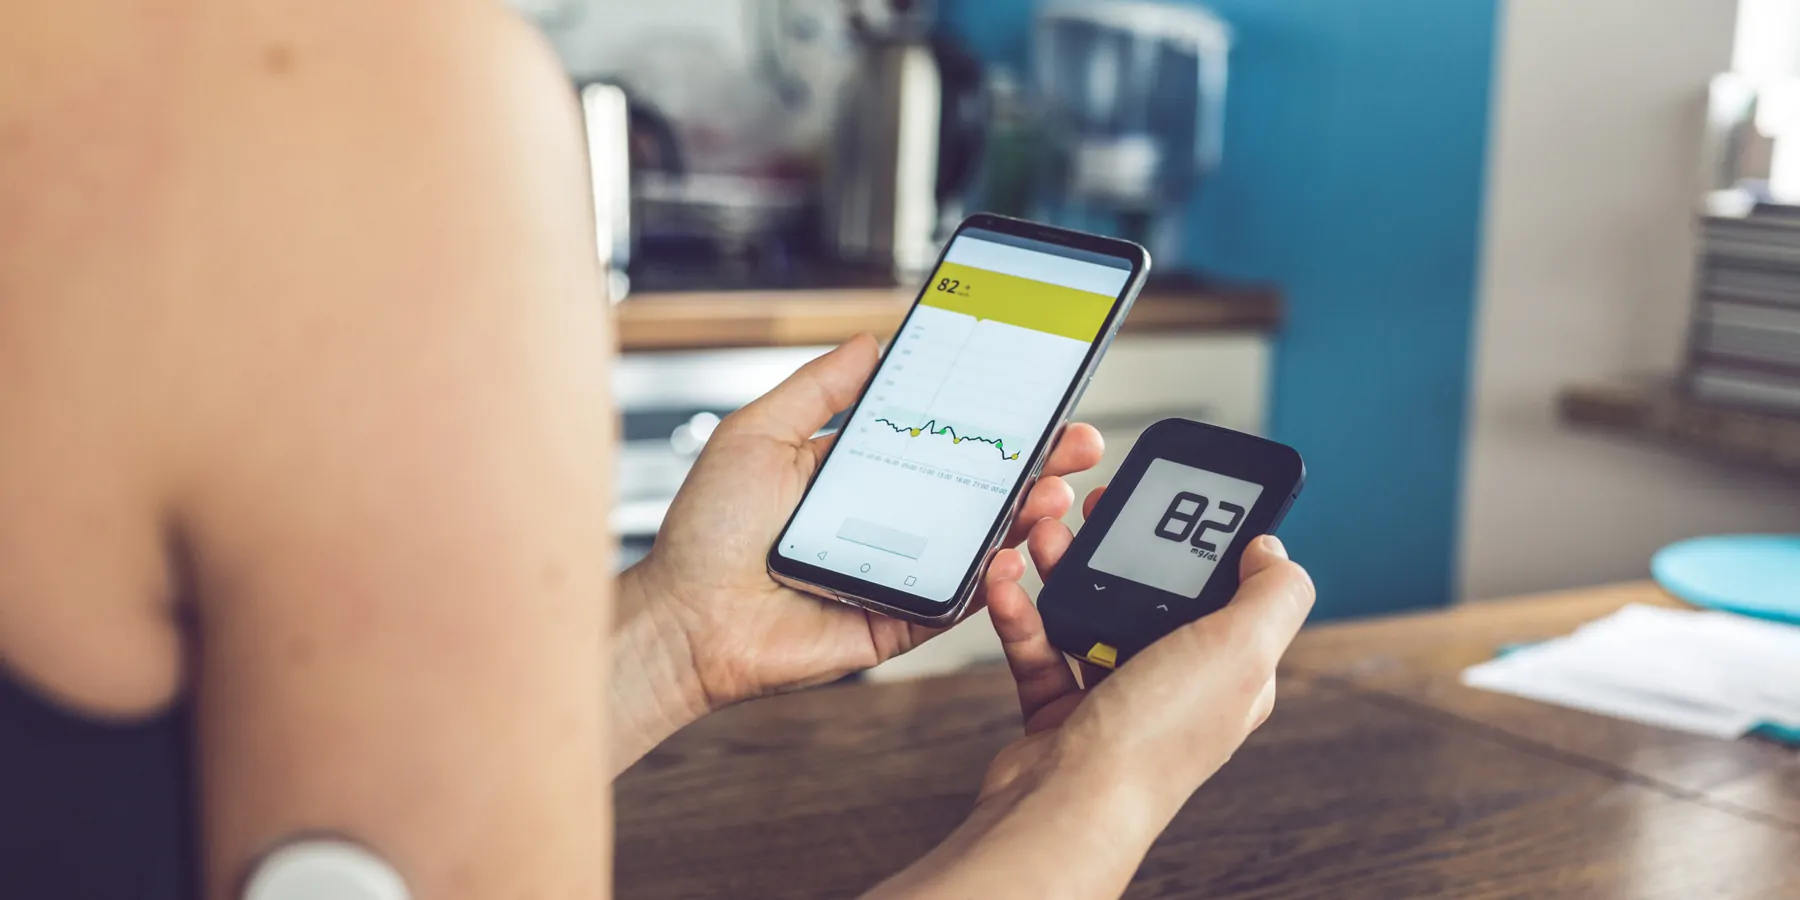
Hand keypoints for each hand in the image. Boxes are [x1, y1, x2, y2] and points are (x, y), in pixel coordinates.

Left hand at [609, 335, 1105, 767]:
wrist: (684, 619)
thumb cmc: (706, 531)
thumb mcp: (758, 434)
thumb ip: (819, 388)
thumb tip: (873, 341)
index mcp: (859, 472)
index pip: (941, 437)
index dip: (990, 419)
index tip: (1034, 396)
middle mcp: (888, 520)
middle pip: (977, 488)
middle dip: (1034, 464)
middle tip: (1077, 442)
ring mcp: (900, 572)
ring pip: (982, 543)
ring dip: (1028, 515)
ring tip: (1057, 488)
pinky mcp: (901, 621)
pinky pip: (960, 601)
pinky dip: (995, 578)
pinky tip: (1016, 548)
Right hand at [867, 491, 1315, 898]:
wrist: (1063, 805)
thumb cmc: (1153, 740)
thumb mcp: (1240, 651)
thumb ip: (1272, 595)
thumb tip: (1272, 550)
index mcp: (1229, 673)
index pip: (1227, 592)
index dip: (1202, 542)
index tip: (1172, 498)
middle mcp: (1175, 686)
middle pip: (1149, 594)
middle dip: (1118, 547)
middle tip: (1092, 505)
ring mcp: (1115, 698)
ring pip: (1089, 612)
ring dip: (1062, 569)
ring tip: (1039, 535)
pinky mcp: (1059, 710)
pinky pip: (1038, 645)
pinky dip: (1020, 612)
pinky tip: (1008, 585)